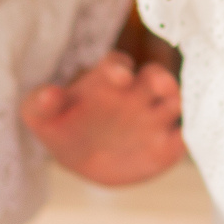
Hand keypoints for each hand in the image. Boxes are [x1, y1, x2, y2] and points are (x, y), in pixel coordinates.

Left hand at [20, 52, 183, 185]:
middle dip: (161, 79)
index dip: (119, 68)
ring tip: (175, 114)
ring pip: (176, 102)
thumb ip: (40, 104)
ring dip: (180, 105)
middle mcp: (136, 92)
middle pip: (156, 76)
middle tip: (162, 86)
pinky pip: (180, 140)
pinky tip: (179, 144)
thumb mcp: (40, 117)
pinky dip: (183, 139)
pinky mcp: (165, 145)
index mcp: (107, 79)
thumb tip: (49, 93)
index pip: (116, 64)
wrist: (81, 158)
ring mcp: (153, 117)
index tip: (119, 77)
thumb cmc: (61, 127)